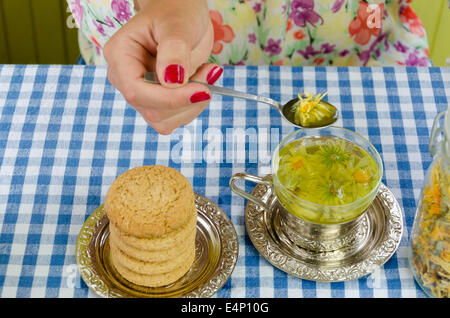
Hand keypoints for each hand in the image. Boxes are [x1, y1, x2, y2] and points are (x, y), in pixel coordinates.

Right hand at [104, 0, 221, 134]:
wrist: (182, 14)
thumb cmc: (176, 10)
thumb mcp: (178, 24)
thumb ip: (174, 50)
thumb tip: (172, 81)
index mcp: (120, 56)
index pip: (136, 92)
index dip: (170, 98)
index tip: (202, 91)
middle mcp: (126, 78)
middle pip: (152, 111)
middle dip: (186, 99)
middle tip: (210, 72)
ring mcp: (142, 92)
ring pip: (165, 121)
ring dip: (193, 103)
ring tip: (207, 72)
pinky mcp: (158, 101)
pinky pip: (176, 117)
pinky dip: (195, 104)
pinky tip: (202, 80)